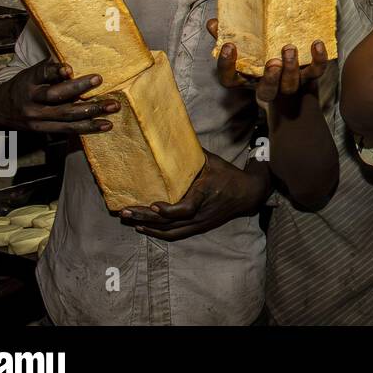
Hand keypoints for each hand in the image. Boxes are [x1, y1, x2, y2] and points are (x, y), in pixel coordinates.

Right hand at [0, 59, 118, 133]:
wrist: (0, 109)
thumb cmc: (25, 85)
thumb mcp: (32, 73)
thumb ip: (51, 68)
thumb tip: (78, 56)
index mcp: (28, 81)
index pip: (41, 74)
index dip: (54, 71)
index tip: (69, 68)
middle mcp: (31, 100)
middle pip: (55, 96)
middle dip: (79, 88)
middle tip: (99, 79)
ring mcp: (37, 118)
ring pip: (66, 115)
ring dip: (92, 111)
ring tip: (113, 106)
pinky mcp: (44, 130)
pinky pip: (68, 129)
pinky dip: (89, 127)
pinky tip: (106, 124)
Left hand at [120, 151, 265, 240]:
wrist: (247, 194)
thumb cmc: (228, 175)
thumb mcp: (213, 161)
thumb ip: (192, 154)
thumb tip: (172, 137)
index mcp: (204, 194)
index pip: (186, 209)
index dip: (169, 210)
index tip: (154, 205)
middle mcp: (200, 213)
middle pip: (169, 222)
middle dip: (145, 217)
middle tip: (125, 212)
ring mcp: (198, 223)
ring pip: (169, 230)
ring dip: (148, 226)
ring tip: (128, 219)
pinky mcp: (197, 227)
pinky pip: (174, 235)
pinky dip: (157, 233)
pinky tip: (143, 227)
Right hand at [206, 19, 327, 102]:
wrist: (291, 69)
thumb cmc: (260, 53)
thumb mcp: (243, 46)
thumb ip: (227, 35)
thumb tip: (214, 22)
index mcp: (247, 78)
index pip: (230, 79)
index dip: (227, 65)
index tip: (229, 46)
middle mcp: (268, 85)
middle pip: (267, 91)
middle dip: (271, 78)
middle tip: (273, 62)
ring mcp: (289, 83)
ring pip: (291, 85)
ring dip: (291, 68)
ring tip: (289, 48)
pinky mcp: (309, 75)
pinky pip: (316, 72)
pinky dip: (319, 60)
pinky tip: (317, 44)